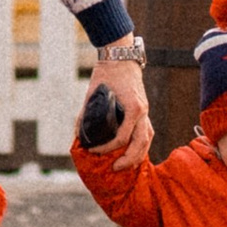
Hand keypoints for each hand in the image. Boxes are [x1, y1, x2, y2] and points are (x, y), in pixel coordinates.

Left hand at [84, 51, 151, 167]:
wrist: (121, 57)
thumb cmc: (107, 74)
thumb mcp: (93, 93)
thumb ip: (86, 113)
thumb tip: (78, 135)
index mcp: (132, 107)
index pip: (121, 137)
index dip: (106, 148)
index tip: (92, 150)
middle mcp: (142, 111)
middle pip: (140, 143)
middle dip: (128, 159)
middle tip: (114, 168)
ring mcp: (145, 111)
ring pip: (147, 140)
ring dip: (138, 156)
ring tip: (125, 166)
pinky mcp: (144, 111)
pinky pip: (147, 133)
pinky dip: (141, 146)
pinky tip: (133, 154)